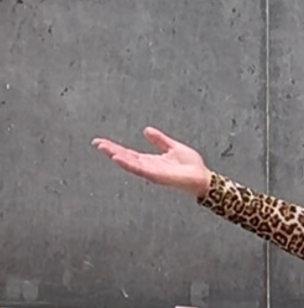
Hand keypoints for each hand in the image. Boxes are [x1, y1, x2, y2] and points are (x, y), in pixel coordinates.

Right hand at [92, 127, 211, 199]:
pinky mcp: (156, 176)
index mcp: (151, 161)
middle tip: (96, 143)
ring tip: (103, 148)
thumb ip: (160, 140)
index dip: (115, 147)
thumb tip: (146, 130)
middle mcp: (148, 167)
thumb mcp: (173, 147)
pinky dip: (128, 163)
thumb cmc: (191, 166)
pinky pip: (139, 169)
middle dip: (111, 150)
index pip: (129, 153)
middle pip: (125, 158)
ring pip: (129, 163)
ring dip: (116, 155)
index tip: (101, 141)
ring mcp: (151, 172)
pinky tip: (118, 158)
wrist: (202, 177)